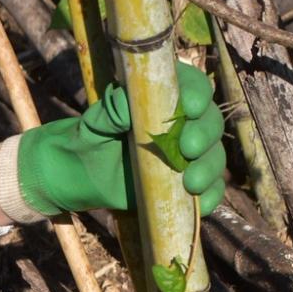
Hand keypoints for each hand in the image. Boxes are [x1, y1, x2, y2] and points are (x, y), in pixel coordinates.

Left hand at [15, 61, 225, 216]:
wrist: (79, 175)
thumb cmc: (89, 138)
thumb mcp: (95, 122)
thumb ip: (112, 109)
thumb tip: (128, 103)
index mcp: (164, 97)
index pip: (192, 86)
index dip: (197, 93)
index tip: (190, 107)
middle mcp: (183, 123)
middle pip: (210, 122)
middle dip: (204, 134)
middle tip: (188, 147)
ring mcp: (188, 154)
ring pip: (214, 156)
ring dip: (209, 168)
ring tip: (191, 182)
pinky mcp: (187, 182)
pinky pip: (209, 188)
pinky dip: (210, 196)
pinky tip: (201, 205)